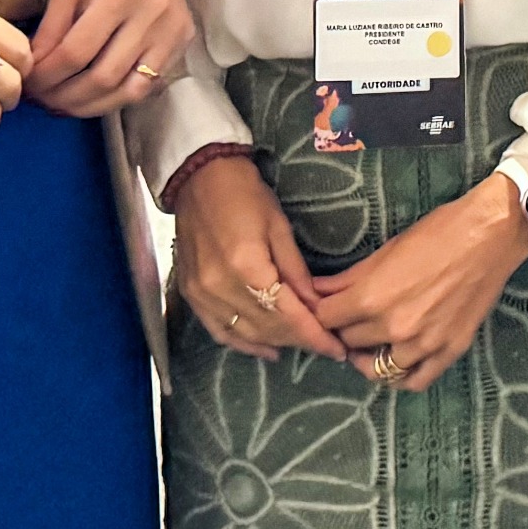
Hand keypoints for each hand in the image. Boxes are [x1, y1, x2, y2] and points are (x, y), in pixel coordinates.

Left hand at [28, 0, 193, 116]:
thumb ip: (51, 30)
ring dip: (91, 106)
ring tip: (64, 106)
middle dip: (66, 97)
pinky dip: (117, 99)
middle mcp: (152, 14)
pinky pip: (149, 87)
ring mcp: (172, 32)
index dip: (47, 76)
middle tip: (42, 100)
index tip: (28, 85)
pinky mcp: (183, 44)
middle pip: (103, 76)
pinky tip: (93, 98)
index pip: (77, 51)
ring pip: (129, 91)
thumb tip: (33, 72)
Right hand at [172, 156, 344, 363]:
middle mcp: (220, 288)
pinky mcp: (190, 295)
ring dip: (276, 343)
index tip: (337, 349)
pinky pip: (219, 330)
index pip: (287, 315)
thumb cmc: (245, 195)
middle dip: (299, 340)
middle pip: (267, 328)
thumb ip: (296, 272)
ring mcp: (201, 295)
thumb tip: (317, 307)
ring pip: (245, 334)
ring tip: (302, 344)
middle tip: (325, 345)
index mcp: (247, 267)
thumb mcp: (279, 228)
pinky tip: (266, 348)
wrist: (199, 178)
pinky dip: (244, 344)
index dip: (314, 336)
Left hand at [314, 174, 527, 391]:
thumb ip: (349, 278)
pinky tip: (395, 361)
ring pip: (377, 369)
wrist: (490, 236)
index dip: (322, 312)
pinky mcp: (449, 351)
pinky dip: (399, 376)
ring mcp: (423, 344)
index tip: (326, 308)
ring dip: (366, 357)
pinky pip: (415, 381)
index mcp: (372, 297)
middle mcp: (394, 327)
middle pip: (348, 342)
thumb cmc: (437, 232)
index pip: (326, 319)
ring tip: (368, 343)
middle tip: (347, 320)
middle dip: (343, 330)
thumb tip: (317, 290)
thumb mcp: (386, 251)